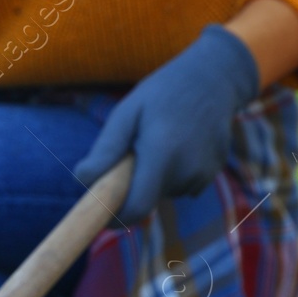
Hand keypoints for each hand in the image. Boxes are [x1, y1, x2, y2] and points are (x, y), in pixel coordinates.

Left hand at [74, 24, 258, 221]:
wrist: (214, 77)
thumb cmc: (160, 94)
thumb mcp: (126, 113)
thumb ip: (106, 150)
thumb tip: (83, 181)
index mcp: (162, 153)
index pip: (137, 209)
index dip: (116, 219)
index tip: (101, 216)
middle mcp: (188, 168)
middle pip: (147, 201)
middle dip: (132, 188)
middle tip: (133, 152)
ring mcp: (205, 172)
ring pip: (163, 193)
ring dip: (153, 177)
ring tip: (160, 141)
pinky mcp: (214, 172)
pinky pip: (181, 185)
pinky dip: (172, 173)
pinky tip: (179, 144)